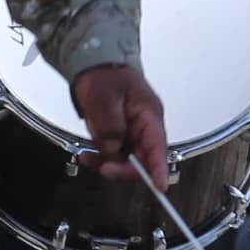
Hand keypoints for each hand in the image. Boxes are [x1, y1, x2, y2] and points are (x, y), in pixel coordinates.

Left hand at [68, 61, 171, 192]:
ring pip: (127, 159)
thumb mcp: (104, 99)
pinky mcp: (118, 133)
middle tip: (104, 168)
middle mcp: (144, 126)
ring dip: (109, 163)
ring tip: (89, 157)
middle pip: (143, 158)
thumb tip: (113, 149)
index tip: (160, 186)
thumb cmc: (104, 74)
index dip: (159, 169)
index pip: (159, 147)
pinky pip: (114, 153)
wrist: (92, 64)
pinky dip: (102, 157)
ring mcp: (131, 130)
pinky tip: (89, 154)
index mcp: (148, 115)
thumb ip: (110, 127)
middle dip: (124, 168)